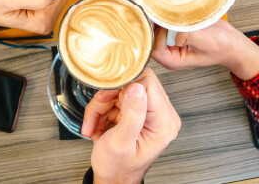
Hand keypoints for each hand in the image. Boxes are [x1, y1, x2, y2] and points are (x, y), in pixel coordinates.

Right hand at [81, 68, 180, 183]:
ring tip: (95, 126)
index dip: (125, 86)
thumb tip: (137, 87)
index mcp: (164, 123)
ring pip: (119, 90)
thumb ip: (131, 114)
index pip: (148, 84)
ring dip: (101, 106)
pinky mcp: (135, 111)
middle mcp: (161, 115)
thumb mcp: (121, 143)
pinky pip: (115, 98)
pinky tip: (98, 125)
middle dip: (109, 97)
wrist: (112, 179)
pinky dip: (101, 110)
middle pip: (133, 83)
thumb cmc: (117, 168)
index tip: (108, 98)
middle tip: (98, 114)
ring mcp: (147, 112)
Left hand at [151, 20, 258, 80]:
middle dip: (158, 24)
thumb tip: (174, 29)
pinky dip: (168, 16)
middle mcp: (169, 52)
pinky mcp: (176, 32)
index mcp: (173, 61)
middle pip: (153, 37)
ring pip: (157, 29)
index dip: (159, 36)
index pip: (155, 48)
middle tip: (163, 11)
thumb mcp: (205, 41)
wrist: (233, 42)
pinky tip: (173, 10)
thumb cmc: (222, 47)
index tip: (168, 24)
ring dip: (162, 19)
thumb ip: (187, 36)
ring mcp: (172, 42)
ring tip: (170, 10)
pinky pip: (165, 23)